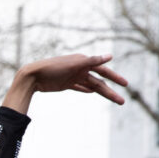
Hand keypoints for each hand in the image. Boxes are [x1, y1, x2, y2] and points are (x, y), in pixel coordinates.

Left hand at [3, 54, 127, 112]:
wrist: (32, 76)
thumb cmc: (52, 68)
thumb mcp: (74, 64)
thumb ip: (92, 61)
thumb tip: (110, 56)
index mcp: (84, 62)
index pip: (104, 71)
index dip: (115, 78)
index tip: (125, 85)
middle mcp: (80, 69)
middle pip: (99, 82)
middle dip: (111, 91)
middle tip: (122, 101)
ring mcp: (73, 77)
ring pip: (91, 86)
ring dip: (102, 93)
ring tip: (113, 99)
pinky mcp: (65, 84)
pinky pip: (78, 87)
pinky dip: (85, 89)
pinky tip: (91, 92)